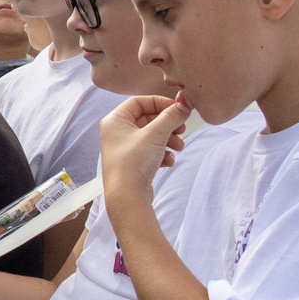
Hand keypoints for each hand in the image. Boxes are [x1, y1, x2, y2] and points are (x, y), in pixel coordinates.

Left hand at [98, 95, 191, 210]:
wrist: (127, 198)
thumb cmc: (134, 163)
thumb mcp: (156, 134)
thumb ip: (171, 116)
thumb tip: (183, 105)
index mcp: (115, 120)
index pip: (139, 101)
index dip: (160, 103)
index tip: (177, 109)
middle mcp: (116, 132)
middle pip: (148, 119)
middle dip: (168, 124)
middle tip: (182, 129)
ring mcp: (124, 148)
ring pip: (152, 136)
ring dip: (169, 139)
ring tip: (179, 147)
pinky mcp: (132, 163)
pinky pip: (151, 151)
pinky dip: (162, 153)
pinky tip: (168, 161)